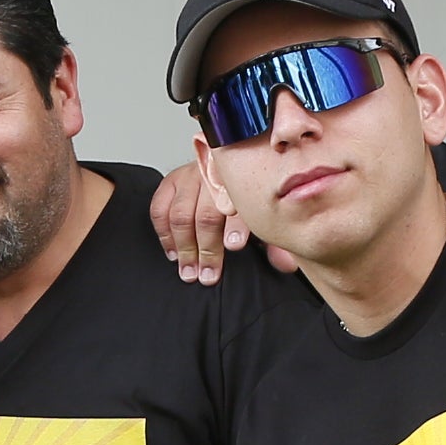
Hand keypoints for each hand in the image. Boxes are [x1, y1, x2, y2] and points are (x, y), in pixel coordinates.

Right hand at [145, 159, 295, 282]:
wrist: (232, 169)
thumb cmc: (247, 199)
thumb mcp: (265, 219)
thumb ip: (275, 242)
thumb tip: (285, 264)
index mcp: (242, 183)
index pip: (238, 204)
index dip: (235, 226)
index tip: (234, 246)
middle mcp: (215, 176)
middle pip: (206, 214)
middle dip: (206, 249)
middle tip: (207, 274)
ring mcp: (192, 176)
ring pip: (181, 214)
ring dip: (184, 247)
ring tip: (189, 271)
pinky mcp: (172, 180)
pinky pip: (160, 208)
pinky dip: (164, 233)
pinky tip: (173, 252)